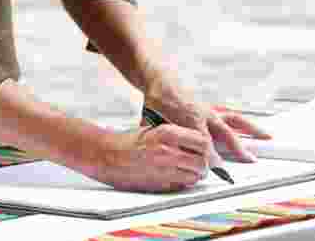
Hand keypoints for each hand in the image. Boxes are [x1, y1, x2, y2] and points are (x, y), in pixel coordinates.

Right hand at [83, 124, 212, 191]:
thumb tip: (197, 143)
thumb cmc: (129, 141)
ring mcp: (163, 169)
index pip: (202, 142)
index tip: (206, 150)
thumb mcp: (154, 129)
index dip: (206, 148)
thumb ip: (176, 136)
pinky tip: (178, 177)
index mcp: (167, 134)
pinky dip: (184, 182)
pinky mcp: (159, 184)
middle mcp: (168, 151)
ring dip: (196, 175)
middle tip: (202, 164)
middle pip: (202, 161)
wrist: (107, 155)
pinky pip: (181, 185)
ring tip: (191, 171)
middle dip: (205, 164)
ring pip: (195, 176)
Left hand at [144, 88, 265, 162]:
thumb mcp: (154, 122)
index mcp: (189, 117)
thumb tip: (161, 153)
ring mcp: (210, 109)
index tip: (217, 169)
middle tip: (250, 159)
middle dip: (238, 146)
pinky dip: (243, 121)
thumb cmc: (156, 103)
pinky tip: (253, 127)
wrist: (160, 82)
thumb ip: (161, 138)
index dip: (211, 155)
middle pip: (226, 130)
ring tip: (267, 137)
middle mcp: (204, 113)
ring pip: (235, 119)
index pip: (204, 141)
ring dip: (252, 128)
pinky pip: (231, 114)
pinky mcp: (211, 107)